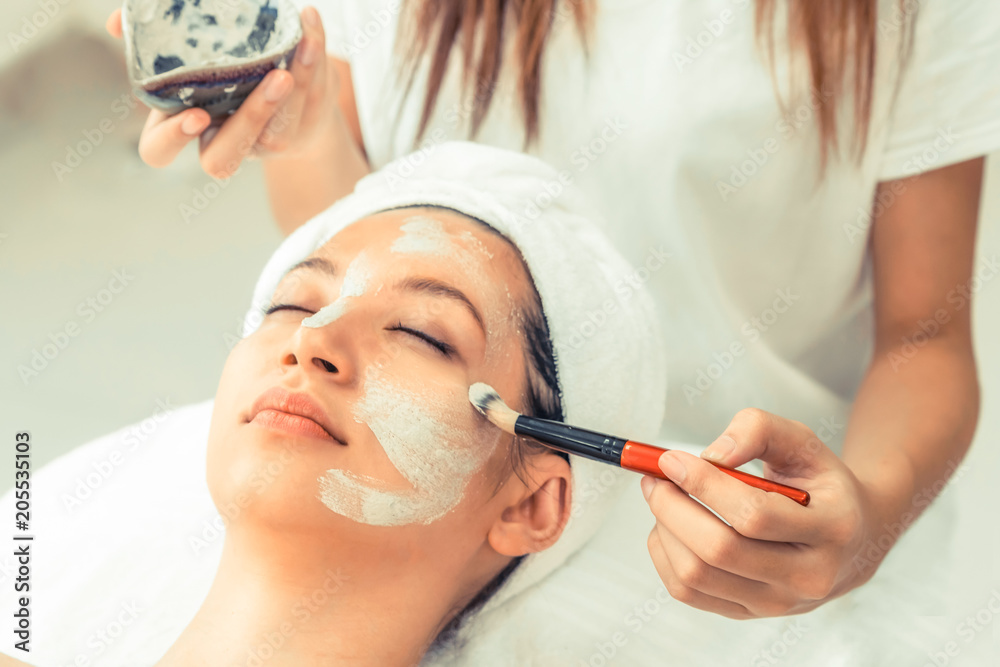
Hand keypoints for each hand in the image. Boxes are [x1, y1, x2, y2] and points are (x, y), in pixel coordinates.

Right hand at [105, 5, 339, 178]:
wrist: (274, 64)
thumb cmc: (217, 52)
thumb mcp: (182, 38)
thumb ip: (149, 27)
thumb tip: (117, 22)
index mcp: (179, 119)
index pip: (158, 150)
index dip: (172, 138)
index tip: (195, 113)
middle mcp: (220, 137)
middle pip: (221, 160)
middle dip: (249, 121)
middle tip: (274, 82)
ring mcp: (261, 140)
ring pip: (276, 133)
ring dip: (293, 91)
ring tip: (301, 49)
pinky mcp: (299, 126)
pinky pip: (310, 102)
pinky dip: (313, 61)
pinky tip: (311, 27)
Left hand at [641, 408, 886, 618]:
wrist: (850, 540)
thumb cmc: (818, 484)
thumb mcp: (802, 442)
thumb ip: (757, 430)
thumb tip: (710, 456)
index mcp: (832, 529)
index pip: (754, 515)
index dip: (703, 484)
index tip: (670, 459)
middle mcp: (809, 576)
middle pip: (719, 550)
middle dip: (673, 508)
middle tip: (655, 479)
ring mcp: (778, 603)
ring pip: (696, 575)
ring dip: (664, 530)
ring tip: (664, 499)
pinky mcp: (748, 613)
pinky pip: (687, 592)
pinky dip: (664, 555)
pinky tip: (670, 528)